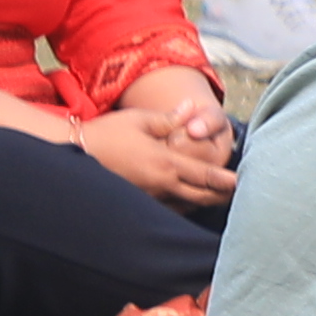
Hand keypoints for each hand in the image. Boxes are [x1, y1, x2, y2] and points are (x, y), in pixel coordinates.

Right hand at [85, 101, 240, 209]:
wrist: (72, 152)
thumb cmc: (107, 133)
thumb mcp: (140, 120)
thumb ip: (171, 118)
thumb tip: (193, 106)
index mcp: (165, 163)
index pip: (204, 176)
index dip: (226, 181)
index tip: (243, 183)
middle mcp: (160, 185)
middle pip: (200, 197)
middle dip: (221, 196)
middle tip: (240, 194)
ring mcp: (148, 197)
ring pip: (184, 206)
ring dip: (202, 203)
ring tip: (220, 198)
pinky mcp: (137, 202)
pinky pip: (166, 209)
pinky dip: (181, 208)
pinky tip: (188, 203)